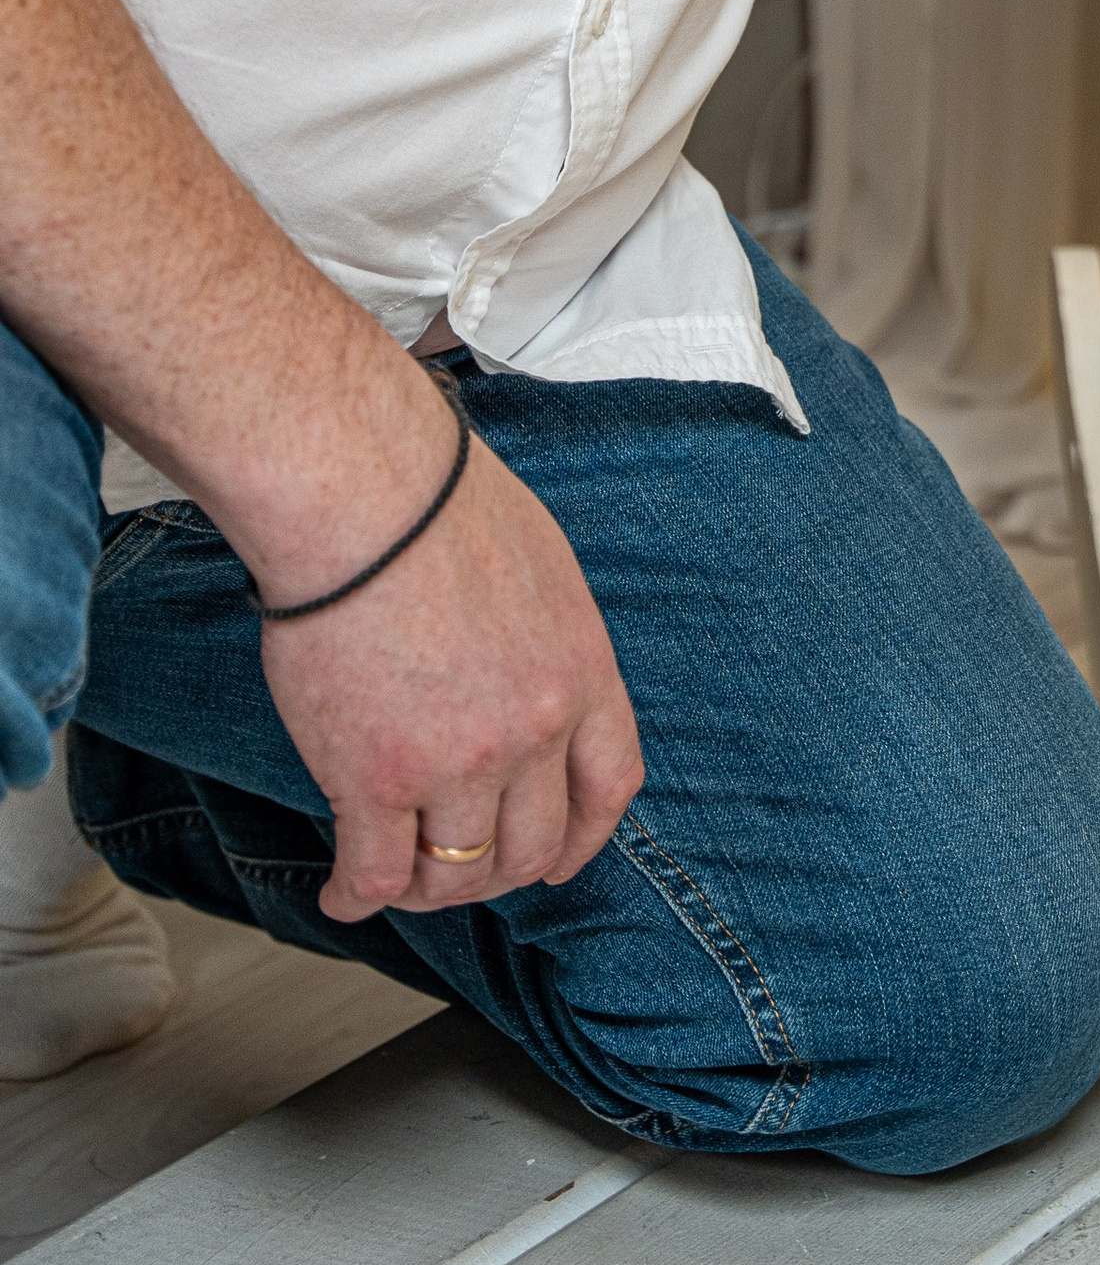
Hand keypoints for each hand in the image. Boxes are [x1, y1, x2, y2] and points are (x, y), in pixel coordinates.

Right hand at [0, 0, 643, 924]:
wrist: (318, 425)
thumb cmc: (362, 411)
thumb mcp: (430, 426)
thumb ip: (427, 426)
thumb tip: (394, 388)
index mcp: (559, 582)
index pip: (616, 715)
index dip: (592, 771)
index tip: (562, 795)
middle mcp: (548, 652)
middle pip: (573, 798)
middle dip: (527, 835)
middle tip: (477, 850)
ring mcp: (488, 710)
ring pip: (498, 842)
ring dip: (446, 862)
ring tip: (403, 868)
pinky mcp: (411, 750)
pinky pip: (414, 859)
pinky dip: (380, 876)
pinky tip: (348, 870)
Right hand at [260, 425, 644, 921]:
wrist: (363, 495)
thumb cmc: (437, 506)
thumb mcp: (542, 571)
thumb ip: (547, 644)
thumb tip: (528, 682)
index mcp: (582, 672)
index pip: (608, 787)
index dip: (581, 839)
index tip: (558, 858)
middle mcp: (534, 729)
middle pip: (531, 848)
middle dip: (494, 873)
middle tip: (456, 868)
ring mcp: (458, 763)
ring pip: (456, 875)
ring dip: (426, 889)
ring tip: (393, 876)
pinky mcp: (375, 781)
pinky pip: (377, 875)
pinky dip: (358, 896)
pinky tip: (342, 892)